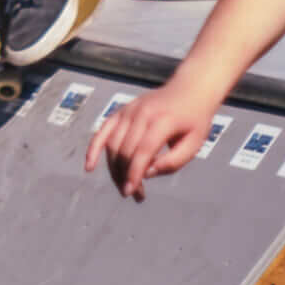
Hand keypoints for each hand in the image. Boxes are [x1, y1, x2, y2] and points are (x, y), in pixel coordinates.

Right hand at [84, 81, 214, 201]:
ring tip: (125, 186)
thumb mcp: (194, 144)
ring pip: (113, 144)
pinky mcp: (122, 110)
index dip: (135, 173)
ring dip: (115, 169)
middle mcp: (142, 113)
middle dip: (126, 176)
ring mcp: (129, 110)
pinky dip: (94, 148)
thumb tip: (147, 173)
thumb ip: (173, 162)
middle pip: (125, 150)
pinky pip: (104, 130)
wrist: (190, 89)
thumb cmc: (194, 120)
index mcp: (162, 120)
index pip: (143, 151)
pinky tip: (89, 166)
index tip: (131, 192)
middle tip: (135, 195)